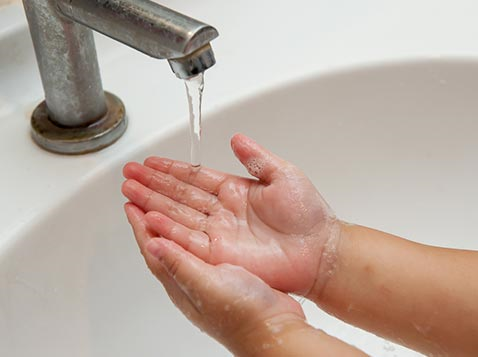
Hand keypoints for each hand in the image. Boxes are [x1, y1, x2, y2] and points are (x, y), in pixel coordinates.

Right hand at [122, 134, 339, 293]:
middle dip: (152, 185)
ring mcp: (218, 233)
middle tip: (129, 175)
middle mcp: (221, 212)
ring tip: (130, 193)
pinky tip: (148, 218)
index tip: (150, 162)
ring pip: (177, 215)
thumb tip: (235, 137)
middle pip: (179, 195)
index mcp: (234, 191)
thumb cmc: (307, 215)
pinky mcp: (219, 254)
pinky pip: (187, 239)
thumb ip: (255, 158)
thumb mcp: (282, 175)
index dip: (171, 170)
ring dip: (152, 204)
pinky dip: (167, 229)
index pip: (194, 177)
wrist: (319, 249)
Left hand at [124, 203, 305, 354]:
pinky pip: (201, 243)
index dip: (140, 224)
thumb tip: (152, 244)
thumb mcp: (206, 285)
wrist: (273, 328)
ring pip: (181, 240)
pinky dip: (194, 227)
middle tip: (142, 195)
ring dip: (170, 219)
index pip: (152, 247)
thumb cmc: (242, 314)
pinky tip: (199, 221)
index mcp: (180, 281)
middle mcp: (189, 277)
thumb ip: (179, 265)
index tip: (131, 202)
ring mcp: (206, 275)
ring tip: (163, 201)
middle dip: (149, 217)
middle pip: (162, 241)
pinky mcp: (224, 271)